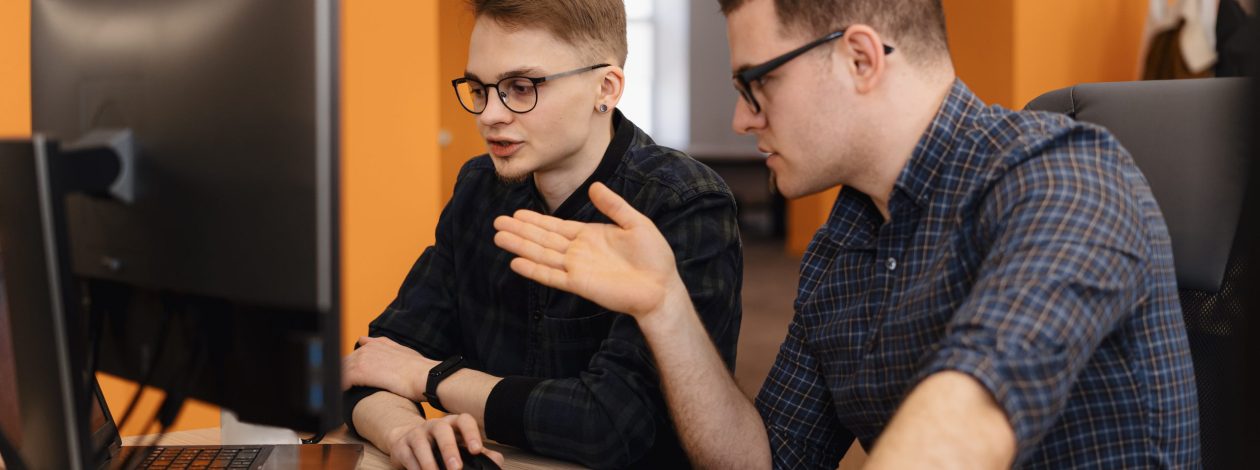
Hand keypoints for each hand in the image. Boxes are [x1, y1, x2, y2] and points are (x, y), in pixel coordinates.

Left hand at [342, 336, 437, 401]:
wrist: (426, 376)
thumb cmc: (419, 369)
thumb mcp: (404, 352)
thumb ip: (387, 347)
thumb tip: (371, 343)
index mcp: (377, 344)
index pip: (356, 352)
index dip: (353, 365)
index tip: (354, 377)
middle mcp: (368, 348)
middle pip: (345, 361)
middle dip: (344, 375)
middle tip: (347, 389)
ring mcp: (364, 358)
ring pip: (342, 370)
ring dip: (341, 382)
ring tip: (344, 394)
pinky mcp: (361, 371)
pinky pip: (342, 379)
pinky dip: (342, 388)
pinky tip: (345, 396)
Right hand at [385, 414, 504, 469]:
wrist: (408, 440)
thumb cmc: (440, 445)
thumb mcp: (460, 446)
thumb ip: (479, 453)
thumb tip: (497, 461)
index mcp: (453, 424)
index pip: (464, 421)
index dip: (471, 433)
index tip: (476, 450)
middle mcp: (434, 425)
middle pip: (441, 429)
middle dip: (449, 448)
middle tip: (456, 467)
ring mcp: (416, 433)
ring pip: (421, 443)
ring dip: (429, 461)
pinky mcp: (402, 446)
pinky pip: (408, 456)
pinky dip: (415, 468)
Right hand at [493, 183, 684, 319]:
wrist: (662, 287)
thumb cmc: (654, 257)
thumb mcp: (635, 222)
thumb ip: (613, 205)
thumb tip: (594, 185)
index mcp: (589, 235)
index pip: (556, 226)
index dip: (535, 220)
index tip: (516, 213)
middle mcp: (578, 251)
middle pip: (543, 238)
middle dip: (520, 230)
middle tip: (497, 222)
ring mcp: (577, 268)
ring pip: (542, 254)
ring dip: (520, 246)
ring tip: (499, 237)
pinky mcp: (580, 284)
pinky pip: (552, 276)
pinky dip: (534, 270)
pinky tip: (516, 262)